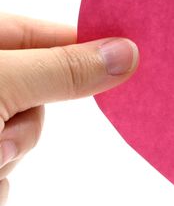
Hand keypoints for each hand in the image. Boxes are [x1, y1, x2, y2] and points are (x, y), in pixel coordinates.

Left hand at [0, 13, 138, 205]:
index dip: (85, 46)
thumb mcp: (0, 84)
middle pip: (40, 93)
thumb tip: (127, 53)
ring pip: (26, 135)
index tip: (129, 56)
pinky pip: (7, 171)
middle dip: (30, 120)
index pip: (45, 35)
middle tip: (2, 136)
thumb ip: (62, 69)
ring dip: (9, 155)